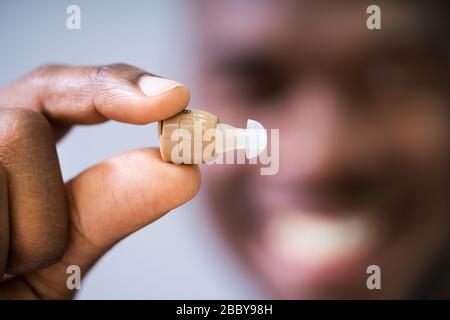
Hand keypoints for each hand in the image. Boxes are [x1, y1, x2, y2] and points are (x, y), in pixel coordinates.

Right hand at [0, 64, 199, 298]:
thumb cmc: (3, 299)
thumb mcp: (57, 257)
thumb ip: (109, 208)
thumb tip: (181, 169)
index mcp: (3, 156)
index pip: (54, 92)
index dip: (112, 86)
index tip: (172, 98)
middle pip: (22, 125)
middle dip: (39, 207)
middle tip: (16, 267)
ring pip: (7, 145)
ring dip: (16, 238)